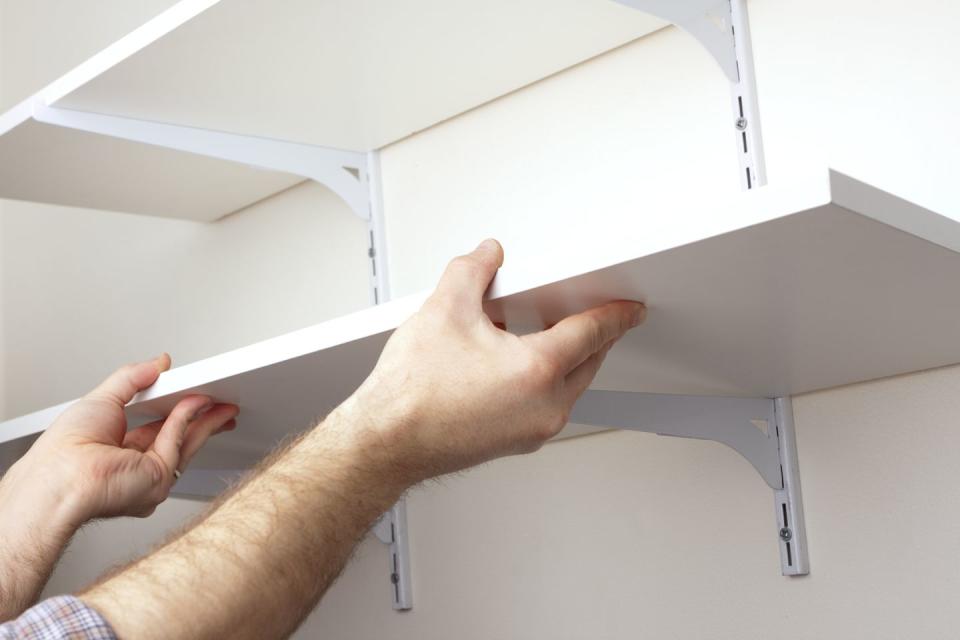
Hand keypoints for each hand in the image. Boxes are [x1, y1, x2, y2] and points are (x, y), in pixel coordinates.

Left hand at [14, 354, 237, 524]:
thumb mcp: (100, 398)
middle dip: (200, 415)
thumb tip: (157, 364)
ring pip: (185, 440)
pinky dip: (190, 418)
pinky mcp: (159, 480)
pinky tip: (198, 402)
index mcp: (116, 452)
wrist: (60, 480)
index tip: (188, 392)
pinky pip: (179, 441)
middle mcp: (135, 468)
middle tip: (216, 396)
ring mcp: (149, 477)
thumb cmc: (63, 454)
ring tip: (217, 396)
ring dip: (204, 416)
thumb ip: (132, 378)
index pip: (154, 428)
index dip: (174, 409)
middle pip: (176, 436)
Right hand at [340, 239, 644, 483]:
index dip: (616, 314)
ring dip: (568, 359)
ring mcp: (533, 431)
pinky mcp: (517, 443)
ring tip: (545, 332)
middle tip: (592, 314)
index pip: (594, 333)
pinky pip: (548, 405)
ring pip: (570, 386)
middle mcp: (545, 407)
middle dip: (594, 336)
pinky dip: (545, 381)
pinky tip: (516, 365)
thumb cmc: (410, 394)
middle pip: (588, 362)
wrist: (386, 442)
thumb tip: (487, 256)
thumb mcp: (444, 310)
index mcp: (537, 371)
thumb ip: (472, 271)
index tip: (631, 309)